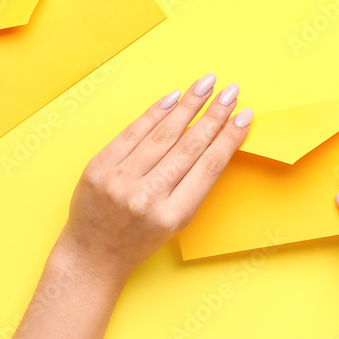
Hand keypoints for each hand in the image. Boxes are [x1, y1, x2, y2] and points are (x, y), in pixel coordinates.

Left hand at [53, 73, 252, 288]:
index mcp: (172, 216)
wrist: (94, 254)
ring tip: (207, 84)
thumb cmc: (140, 239)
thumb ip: (193, 184)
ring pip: (162, 134)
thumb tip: (215, 137)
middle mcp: (146, 198)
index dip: (229, 138)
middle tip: (231, 90)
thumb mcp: (176, 221)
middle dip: (214, 114)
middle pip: (188, 146)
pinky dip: (155, 113)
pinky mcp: (98, 168)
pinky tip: (174, 97)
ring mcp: (119, 181)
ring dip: (188, 105)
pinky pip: (132, 133)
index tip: (244, 116)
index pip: (208, 167)